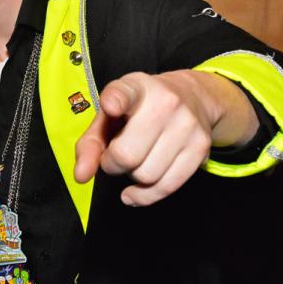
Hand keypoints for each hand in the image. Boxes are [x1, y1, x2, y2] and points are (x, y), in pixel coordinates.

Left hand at [73, 70, 256, 205]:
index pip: (125, 93)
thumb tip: (81, 176)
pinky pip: (167, 186)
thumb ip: (90, 145)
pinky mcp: (201, 147)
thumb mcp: (110, 117)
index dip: (115, 100)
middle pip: (127, 155)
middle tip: (115, 156)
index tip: (110, 105)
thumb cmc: (139, 112)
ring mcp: (187, 124)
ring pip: (147, 175)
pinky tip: (136, 191)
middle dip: (113, 164)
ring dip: (133, 177)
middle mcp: (165, 102)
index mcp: (137, 88)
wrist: (192, 98)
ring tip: (136, 161)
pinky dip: (146, 196)